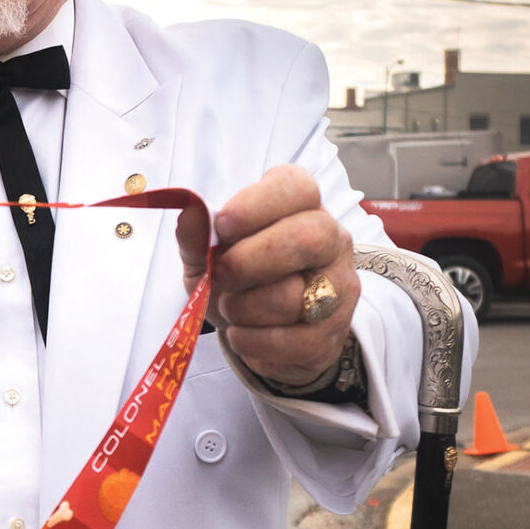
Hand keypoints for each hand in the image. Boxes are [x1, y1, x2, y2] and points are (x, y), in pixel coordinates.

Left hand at [180, 163, 356, 388]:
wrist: (265, 332)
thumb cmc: (238, 279)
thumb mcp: (209, 255)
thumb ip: (197, 235)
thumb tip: (190, 213)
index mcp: (302, 206)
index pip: (296, 187)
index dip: (256, 205)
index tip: (222, 226)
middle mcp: (332, 240)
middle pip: (307, 238)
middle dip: (250, 261)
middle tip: (221, 275)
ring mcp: (339, 288)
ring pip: (293, 297)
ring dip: (243, 308)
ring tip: (229, 308)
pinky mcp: (333, 333)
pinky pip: (291, 341)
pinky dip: (252, 341)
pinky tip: (242, 333)